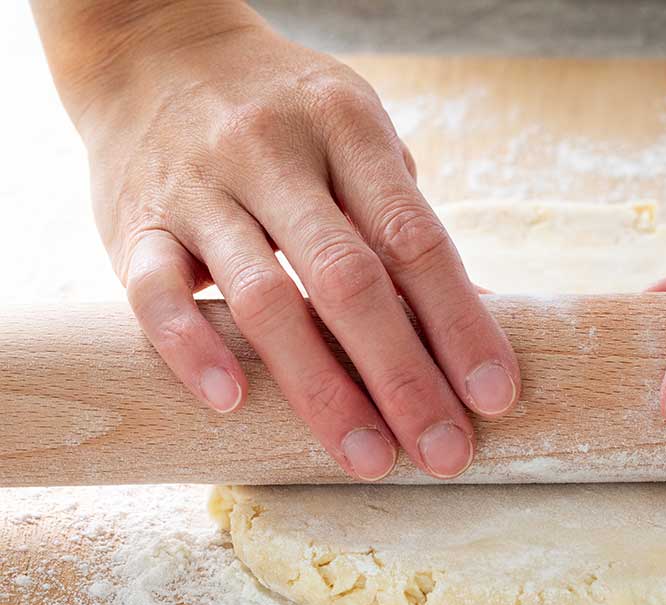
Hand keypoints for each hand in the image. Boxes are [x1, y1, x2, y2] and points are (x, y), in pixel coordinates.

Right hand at [37, 3, 519, 479]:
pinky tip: (233, 403)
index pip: (414, 238)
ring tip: (368, 457)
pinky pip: (156, 292)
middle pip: (349, 280)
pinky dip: (193, 348)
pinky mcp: (133, 223)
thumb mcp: (358, 139)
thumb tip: (481, 317)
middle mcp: (273, 153)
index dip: (460, 322)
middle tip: (446, 453)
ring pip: (265, 298)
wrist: (153, 47)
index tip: (494, 396)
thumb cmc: (286, 116)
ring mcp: (199, 187)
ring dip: (321, 390)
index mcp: (347, 128)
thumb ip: (405, 222)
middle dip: (405, 378)